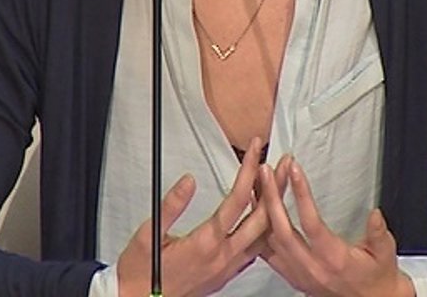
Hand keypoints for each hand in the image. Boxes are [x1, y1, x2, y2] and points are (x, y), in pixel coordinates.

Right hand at [115, 138, 268, 296]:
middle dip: (276, 187)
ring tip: (280, 185)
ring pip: (263, 236)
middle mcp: (223, 256)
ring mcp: (228, 268)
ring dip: (274, 208)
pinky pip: (255, 250)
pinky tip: (263, 218)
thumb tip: (189, 181)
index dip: (249, 170)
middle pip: (262, 217)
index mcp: (205, 243)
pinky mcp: (226, 276)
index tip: (256, 150)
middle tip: (285, 164)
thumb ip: (170, 206)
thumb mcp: (148, 234)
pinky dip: (263, 229)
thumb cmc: (141, 271)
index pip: (236, 199)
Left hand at [256, 155, 414, 296]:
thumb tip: (375, 215)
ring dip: (262, 211)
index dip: (301, 194)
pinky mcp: (292, 277)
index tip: (294, 170)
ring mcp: (299, 274)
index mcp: (334, 260)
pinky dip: (259, 230)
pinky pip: (266, 253)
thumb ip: (379, 234)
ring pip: (270, 241)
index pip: (312, 224)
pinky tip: (256, 212)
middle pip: (282, 230)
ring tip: (257, 184)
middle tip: (266, 171)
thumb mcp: (385, 254)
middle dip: (271, 197)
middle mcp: (312, 269)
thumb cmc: (376, 277)